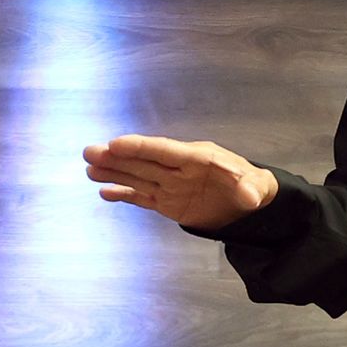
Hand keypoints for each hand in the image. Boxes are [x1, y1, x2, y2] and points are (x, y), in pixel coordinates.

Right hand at [85, 134, 275, 230]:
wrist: (247, 202)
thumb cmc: (251, 186)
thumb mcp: (257, 187)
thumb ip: (251, 189)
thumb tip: (250, 196)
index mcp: (196, 159)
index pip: (164, 150)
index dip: (140, 147)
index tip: (116, 143)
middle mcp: (178, 170)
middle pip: (143, 162)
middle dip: (117, 157)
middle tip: (90, 152)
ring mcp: (170, 186)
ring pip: (138, 178)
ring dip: (114, 173)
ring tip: (89, 168)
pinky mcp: (166, 203)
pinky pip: (142, 198)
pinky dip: (124, 195)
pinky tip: (104, 192)